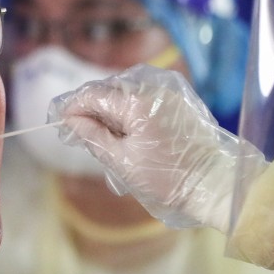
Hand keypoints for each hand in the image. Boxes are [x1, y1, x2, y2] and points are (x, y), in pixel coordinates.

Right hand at [48, 64, 267, 232]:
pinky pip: (145, 97)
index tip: (60, 120)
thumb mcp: (121, 161)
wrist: (213, 184)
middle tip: (76, 129)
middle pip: (110, 89)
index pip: (95, 94)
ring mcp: (169, 93)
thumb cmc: (167, 179)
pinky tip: (123, 129)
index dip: (73, 106)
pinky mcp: (178, 102)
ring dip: (110, 107)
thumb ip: (93, 136)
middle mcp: (154, 89)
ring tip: (99, 132)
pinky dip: (129, 109)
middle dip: (90, 106)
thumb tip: (71, 121)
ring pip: (127, 92)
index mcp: (138, 102)